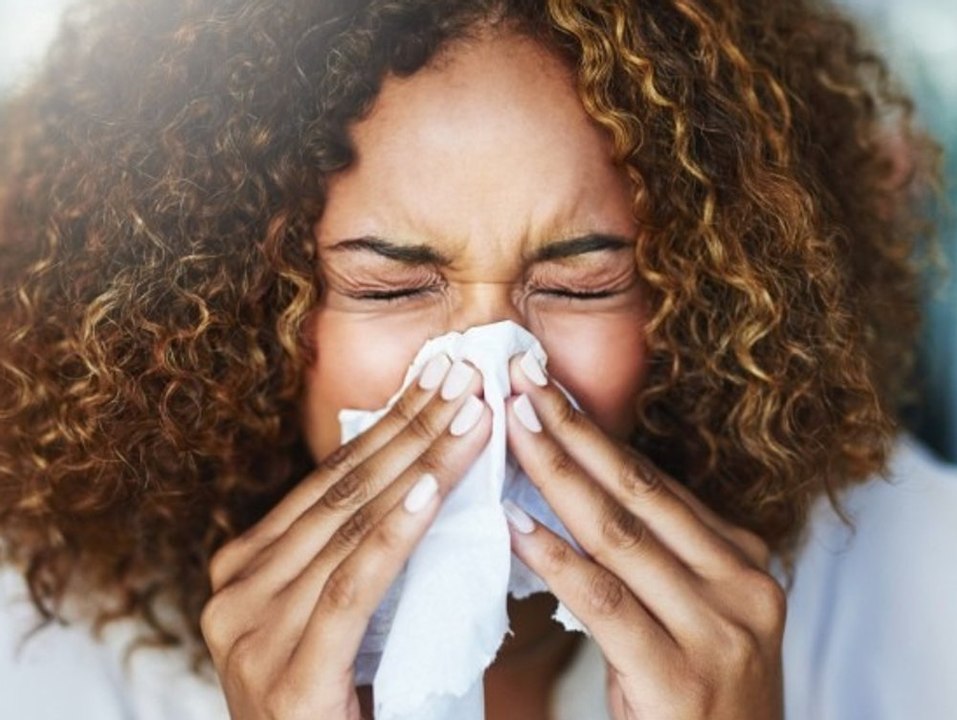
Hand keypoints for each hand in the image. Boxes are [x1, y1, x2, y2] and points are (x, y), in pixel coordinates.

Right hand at [200, 355, 490, 719]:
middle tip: (463, 375)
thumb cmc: (340, 706)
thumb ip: (359, 555)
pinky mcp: (289, 677)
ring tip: (472, 414)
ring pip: (353, 527)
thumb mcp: (342, 616)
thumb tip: (421, 475)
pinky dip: (397, 533)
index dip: (389, 424)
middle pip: (343, 491)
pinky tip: (433, 487)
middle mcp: (235, 591)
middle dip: (411, 427)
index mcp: (245, 570)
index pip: (331, 481)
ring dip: (422, 463)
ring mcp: (251, 633)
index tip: (438, 378)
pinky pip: (354, 586)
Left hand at [503, 351, 785, 719]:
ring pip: (620, 535)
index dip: (595, 433)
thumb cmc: (697, 697)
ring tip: (512, 427)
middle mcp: (742, 584)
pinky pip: (605, 602)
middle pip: (639, 491)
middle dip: (573, 430)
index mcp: (742, 560)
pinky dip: (556, 560)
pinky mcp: (681, 677)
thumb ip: (651, 556)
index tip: (547, 390)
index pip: (656, 483)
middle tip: (522, 380)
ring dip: (557, 475)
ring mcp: (719, 630)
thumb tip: (577, 487)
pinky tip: (514, 525)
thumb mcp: (691, 614)